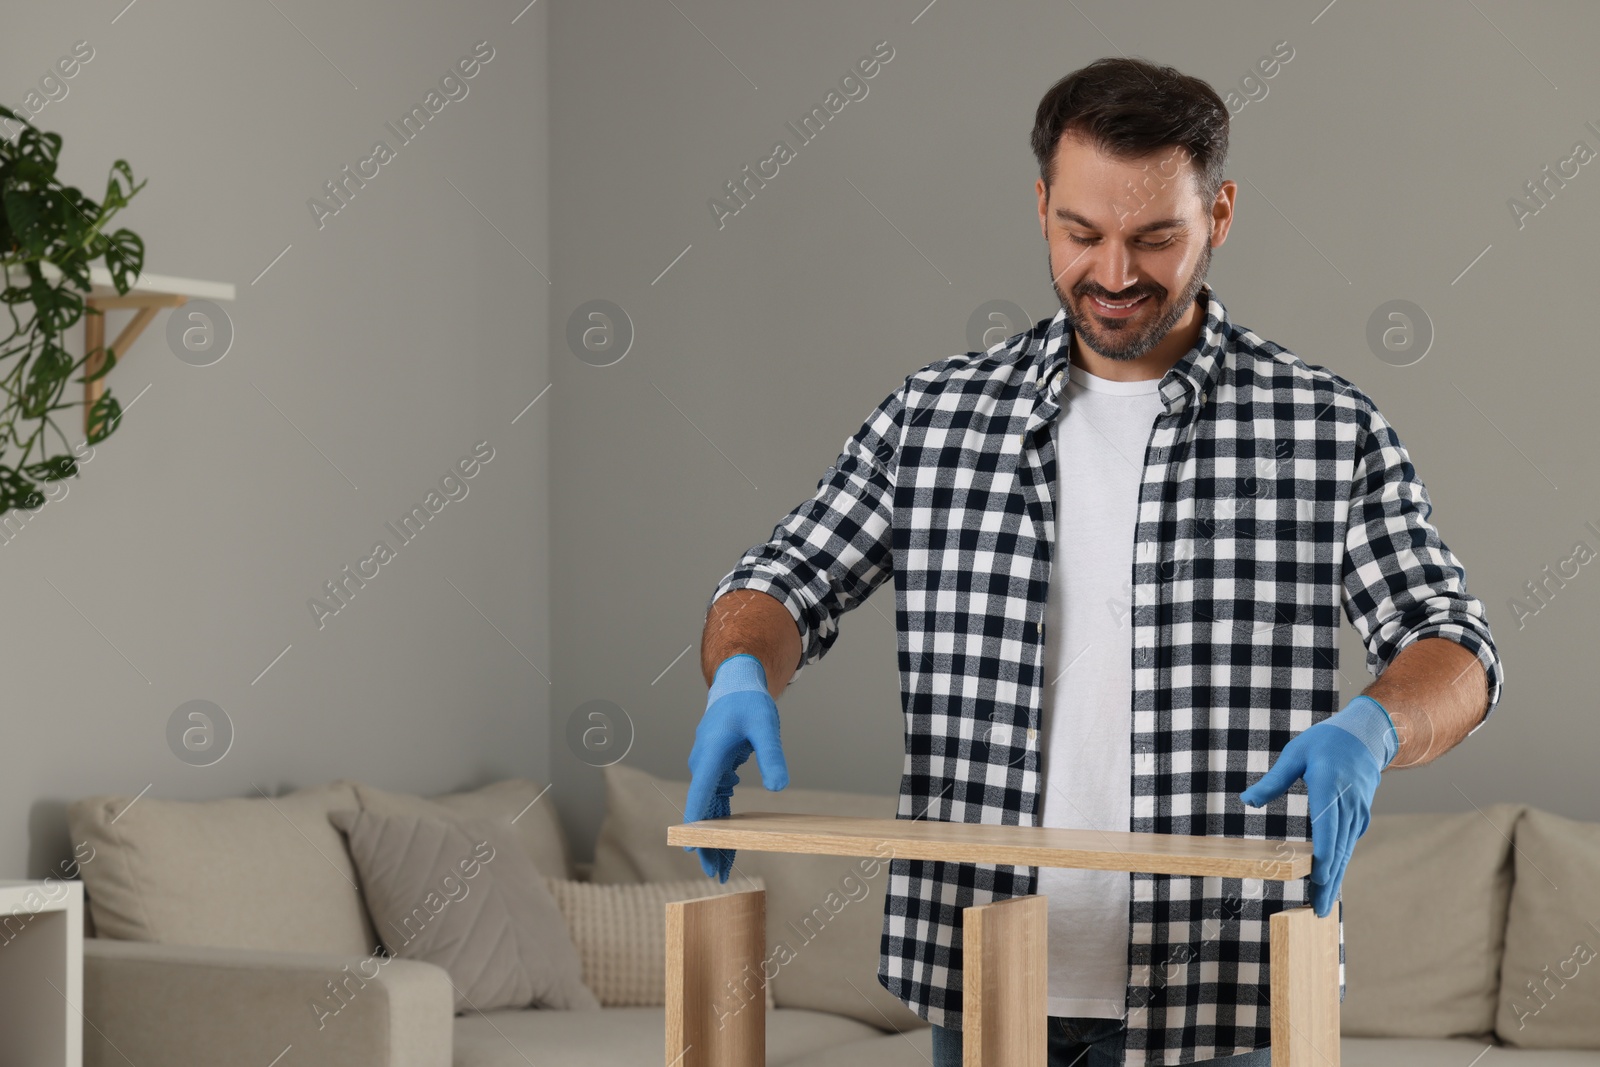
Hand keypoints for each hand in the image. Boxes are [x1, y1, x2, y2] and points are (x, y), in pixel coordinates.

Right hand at [683, 654, 788, 881]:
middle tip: (716, 873)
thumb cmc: (749, 702)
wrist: (736, 684)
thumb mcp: (766, 726)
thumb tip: (779, 787)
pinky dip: (721, 821)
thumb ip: (772, 756)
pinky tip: (727, 840)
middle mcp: (703, 764)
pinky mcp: (717, 769)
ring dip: (714, 837)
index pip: (699, 796)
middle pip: (702, 811)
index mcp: (710, 755)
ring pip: (709, 809)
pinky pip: (717, 800)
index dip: (696, 825)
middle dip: (707, 843)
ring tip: (722, 866)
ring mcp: (708, 768)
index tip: (693, 850)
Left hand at [1239, 695, 1397, 916]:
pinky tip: (1330, 881)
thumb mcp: (1295, 755)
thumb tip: (1247, 800)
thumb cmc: (1325, 743)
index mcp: (1329, 789)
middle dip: (1328, 882)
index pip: (1327, 831)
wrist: (1365, 736)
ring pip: (1345, 851)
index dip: (1323, 860)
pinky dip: (1340, 864)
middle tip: (1318, 911)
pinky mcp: (1359, 816)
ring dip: (1335, 878)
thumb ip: (1273, 781)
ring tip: (1323, 905)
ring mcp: (1356, 813)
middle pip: (1338, 850)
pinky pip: (1348, 844)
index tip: (1316, 883)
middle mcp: (1347, 805)